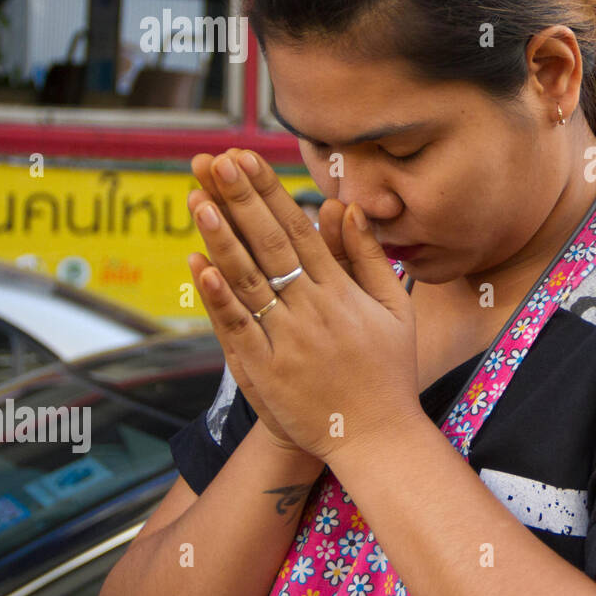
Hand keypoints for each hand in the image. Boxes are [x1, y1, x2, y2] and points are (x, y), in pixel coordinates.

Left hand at [185, 148, 421, 461]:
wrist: (377, 436)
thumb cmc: (389, 370)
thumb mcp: (396, 307)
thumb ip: (369, 257)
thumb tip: (347, 209)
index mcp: (343, 291)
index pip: (300, 229)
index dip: (270, 193)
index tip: (246, 159)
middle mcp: (315, 308)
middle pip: (272, 244)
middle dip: (243, 200)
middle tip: (216, 161)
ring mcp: (289, 339)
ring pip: (250, 280)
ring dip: (223, 238)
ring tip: (199, 200)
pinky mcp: (267, 370)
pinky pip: (238, 327)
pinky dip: (218, 297)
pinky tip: (200, 266)